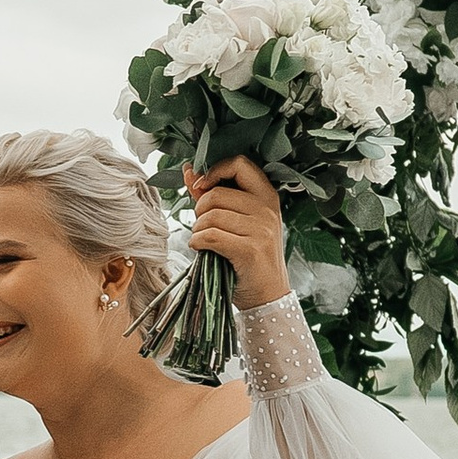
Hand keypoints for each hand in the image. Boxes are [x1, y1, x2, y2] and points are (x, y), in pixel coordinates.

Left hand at [181, 157, 290, 307]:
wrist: (268, 295)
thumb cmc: (249, 257)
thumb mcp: (238, 222)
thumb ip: (213, 195)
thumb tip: (189, 171)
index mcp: (267, 196)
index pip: (239, 164)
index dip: (215, 171)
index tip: (202, 186)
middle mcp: (267, 209)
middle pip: (216, 194)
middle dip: (200, 211)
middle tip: (204, 227)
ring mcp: (261, 229)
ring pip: (210, 216)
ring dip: (198, 230)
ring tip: (205, 241)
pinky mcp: (250, 249)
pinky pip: (210, 236)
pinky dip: (198, 243)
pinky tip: (203, 249)